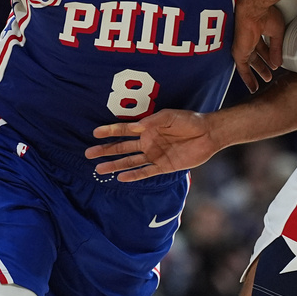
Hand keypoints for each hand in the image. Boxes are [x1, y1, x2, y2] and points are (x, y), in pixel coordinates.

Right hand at [85, 110, 218, 181]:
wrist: (208, 134)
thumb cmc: (189, 121)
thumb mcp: (170, 116)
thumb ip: (153, 122)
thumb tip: (136, 127)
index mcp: (147, 128)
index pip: (124, 130)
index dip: (109, 131)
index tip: (94, 133)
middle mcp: (148, 142)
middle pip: (122, 147)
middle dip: (105, 150)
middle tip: (88, 154)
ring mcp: (155, 155)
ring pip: (130, 162)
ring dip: (115, 165)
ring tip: (98, 169)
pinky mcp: (164, 166)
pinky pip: (146, 172)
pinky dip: (133, 176)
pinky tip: (121, 178)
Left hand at [232, 4, 284, 92]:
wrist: (255, 10)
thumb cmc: (265, 13)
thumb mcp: (276, 34)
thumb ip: (276, 49)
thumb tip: (278, 63)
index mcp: (257, 33)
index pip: (262, 48)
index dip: (269, 58)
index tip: (274, 66)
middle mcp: (248, 40)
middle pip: (255, 57)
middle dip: (262, 68)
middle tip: (267, 76)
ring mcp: (243, 47)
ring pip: (248, 64)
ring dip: (254, 75)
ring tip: (258, 85)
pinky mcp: (239, 52)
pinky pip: (242, 68)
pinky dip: (247, 78)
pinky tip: (252, 86)